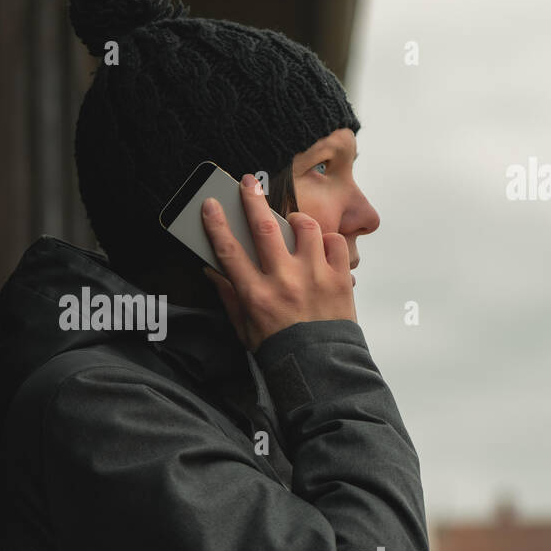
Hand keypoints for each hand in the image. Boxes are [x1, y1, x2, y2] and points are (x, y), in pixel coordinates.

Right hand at [200, 173, 356, 350]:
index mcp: (256, 295)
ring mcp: (315, 278)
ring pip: (305, 228)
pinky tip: (319, 248)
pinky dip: (326, 240)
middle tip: (247, 182)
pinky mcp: (340, 279)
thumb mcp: (244, 328)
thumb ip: (229, 296)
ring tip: (291, 224)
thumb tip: (212, 270)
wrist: (320, 368)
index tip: (210, 204)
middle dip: (253, 201)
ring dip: (295, 220)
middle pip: (265, 229)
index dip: (216, 224)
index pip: (230, 251)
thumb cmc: (279, 349)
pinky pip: (335, 243)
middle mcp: (285, 282)